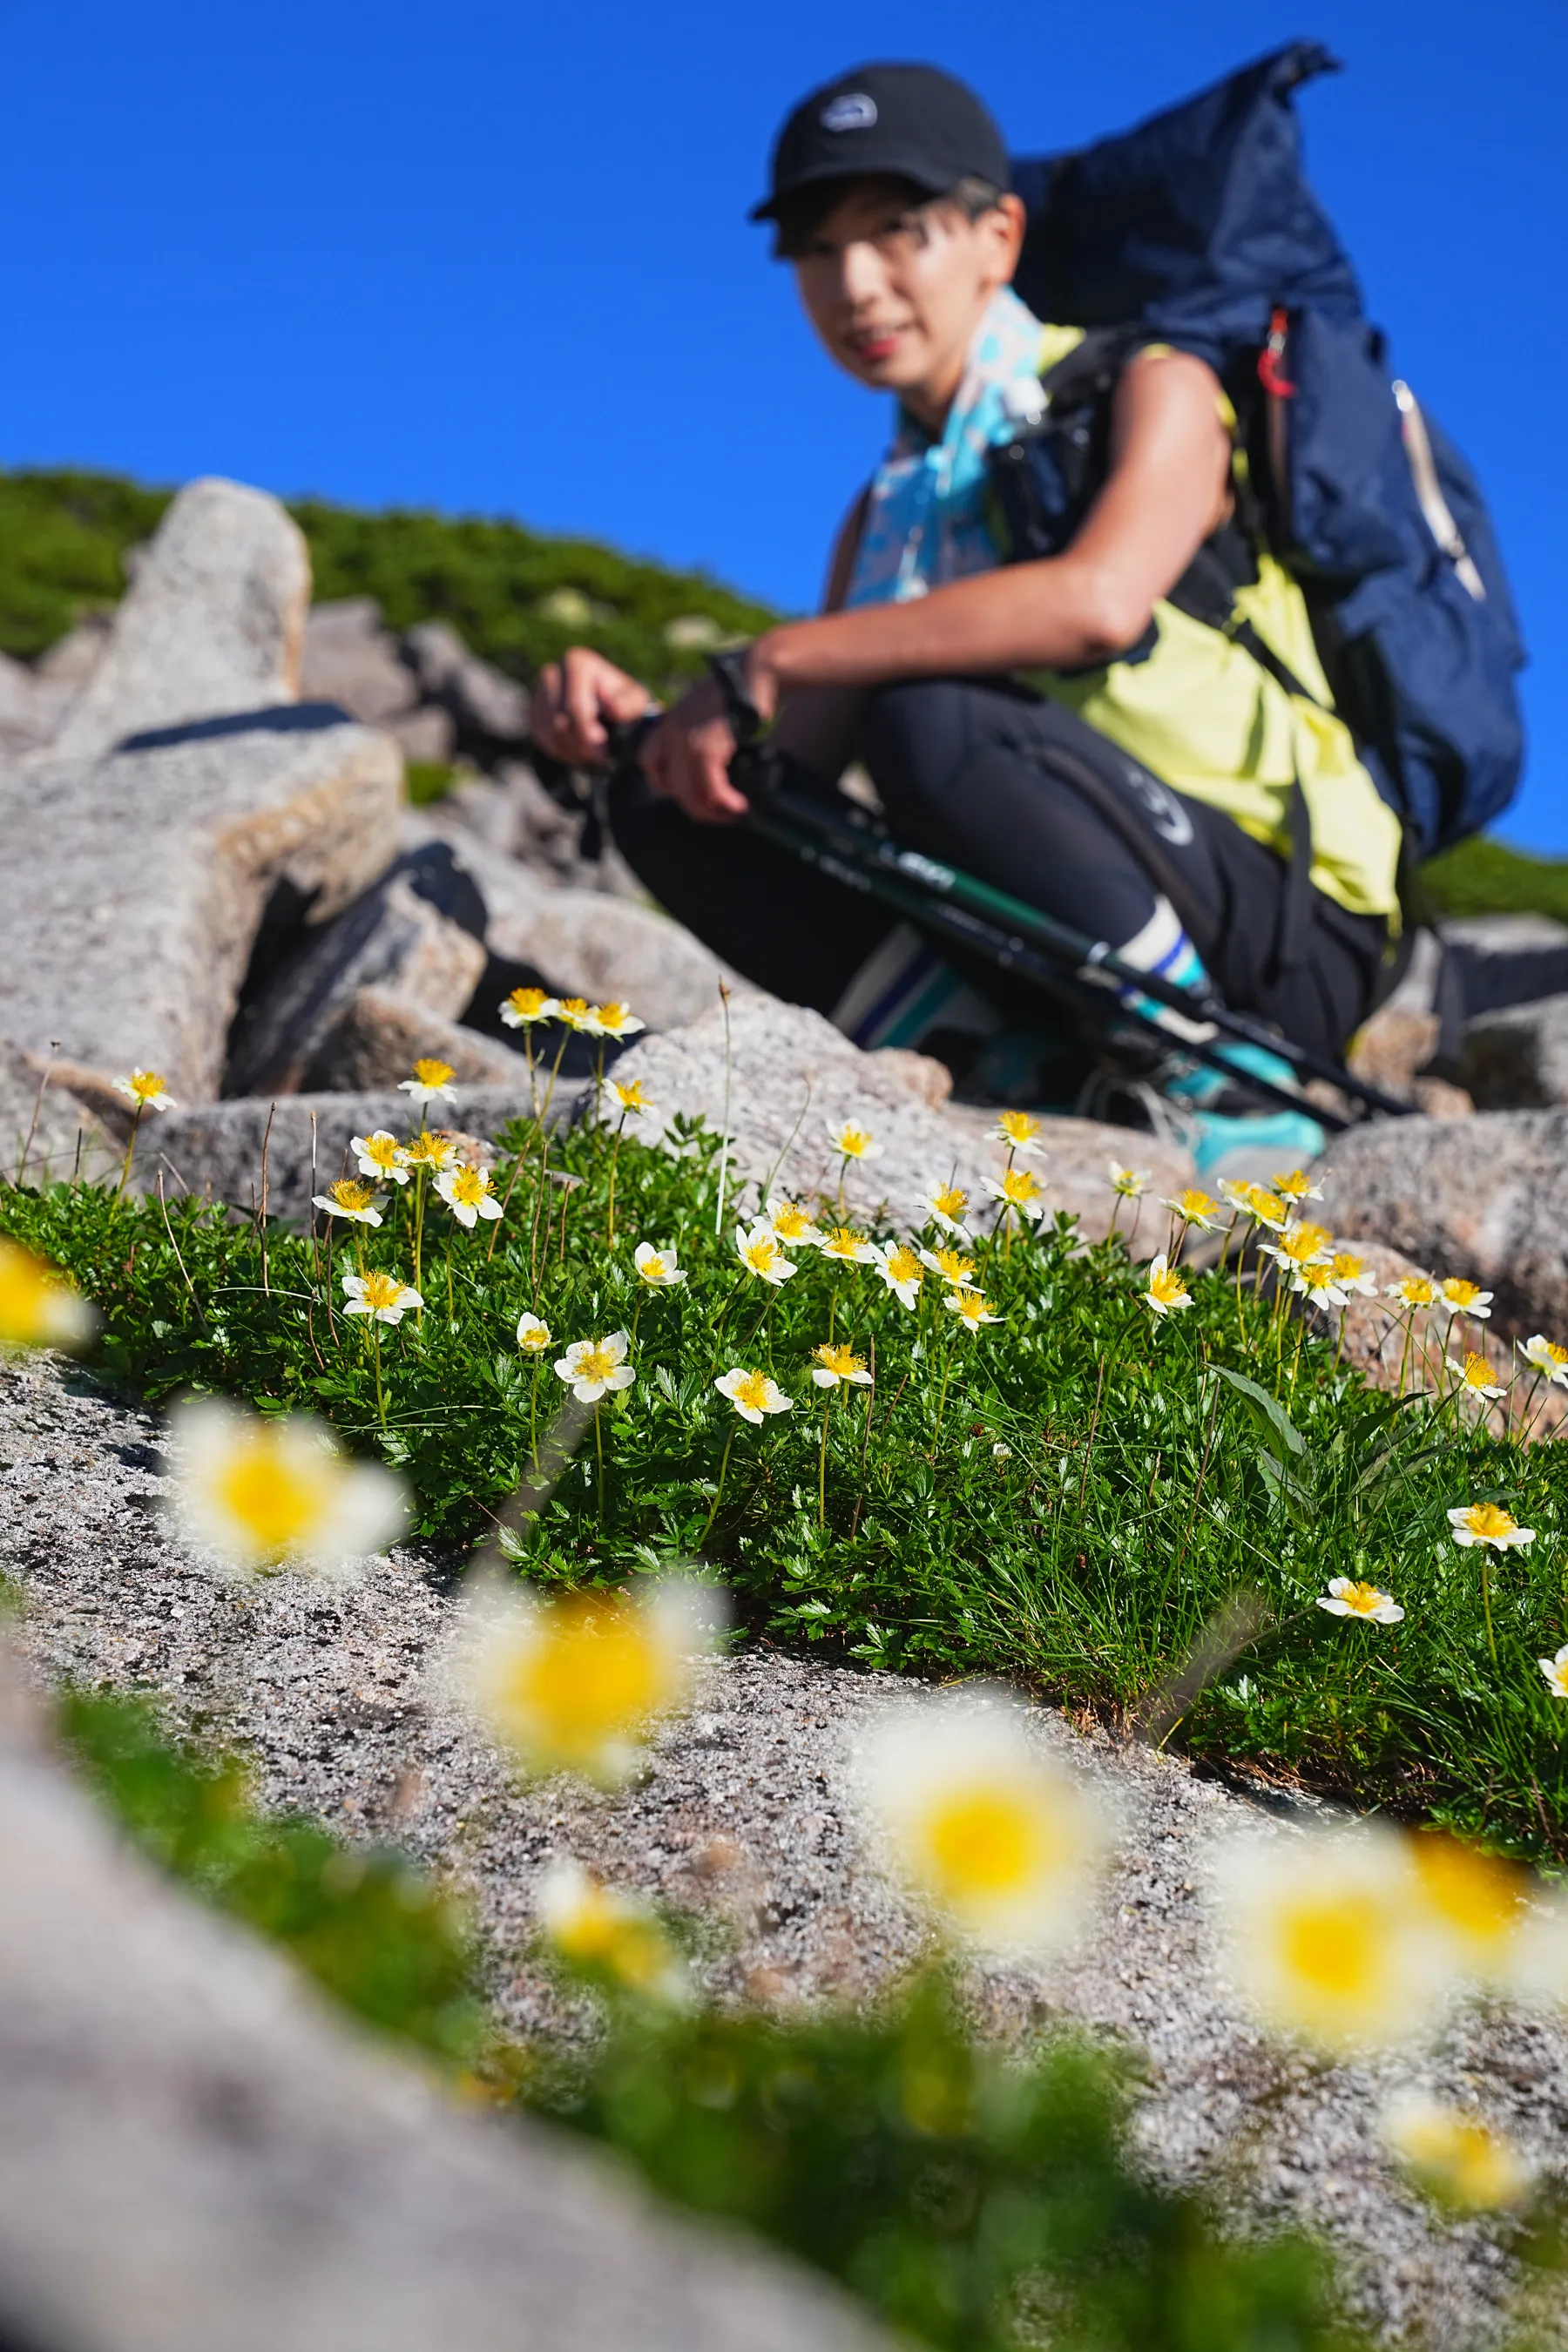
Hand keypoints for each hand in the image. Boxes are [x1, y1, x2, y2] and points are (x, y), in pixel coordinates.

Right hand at [530, 648, 655, 765]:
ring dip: (570, 751)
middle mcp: (552, 672)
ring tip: (591, 755)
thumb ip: (629, 705)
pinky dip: (560, 751)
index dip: (588, 735)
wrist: (608, 707)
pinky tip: (578, 750)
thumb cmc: (624, 703)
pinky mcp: (533, 712)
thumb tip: (614, 710)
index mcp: (577, 663)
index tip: (603, 753)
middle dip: (580, 745)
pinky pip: (541, 738)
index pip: (576, 707)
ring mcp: (539, 693)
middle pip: (558, 722)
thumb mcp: (635, 701)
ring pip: (548, 733)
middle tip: (598, 757)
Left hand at [641, 642, 780, 825]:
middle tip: (718, 812)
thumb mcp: (708, 708)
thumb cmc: (742, 688)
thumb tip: (709, 758)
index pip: (648, 762)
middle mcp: (672, 730)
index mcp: (669, 720)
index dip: (666, 784)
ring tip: (733, 813)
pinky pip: (711, 789)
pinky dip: (726, 802)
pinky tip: (741, 805)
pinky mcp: (707, 747)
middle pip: (668, 786)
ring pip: (688, 794)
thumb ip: (698, 730)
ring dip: (712, 812)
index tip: (692, 791)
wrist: (759, 670)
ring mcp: (687, 738)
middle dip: (693, 805)